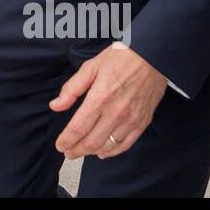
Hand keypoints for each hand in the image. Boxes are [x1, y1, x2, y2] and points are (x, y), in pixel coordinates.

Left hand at [50, 42, 167, 158]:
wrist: (153, 57)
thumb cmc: (121, 58)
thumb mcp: (91, 67)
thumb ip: (72, 89)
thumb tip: (56, 105)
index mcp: (100, 97)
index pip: (78, 127)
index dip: (67, 140)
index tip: (60, 145)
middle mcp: (116, 112)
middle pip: (92, 141)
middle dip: (76, 151)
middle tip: (68, 152)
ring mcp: (131, 119)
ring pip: (108, 146)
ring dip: (92, 152)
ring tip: (82, 151)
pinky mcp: (142, 122)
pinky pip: (125, 144)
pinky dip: (112, 152)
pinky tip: (103, 152)